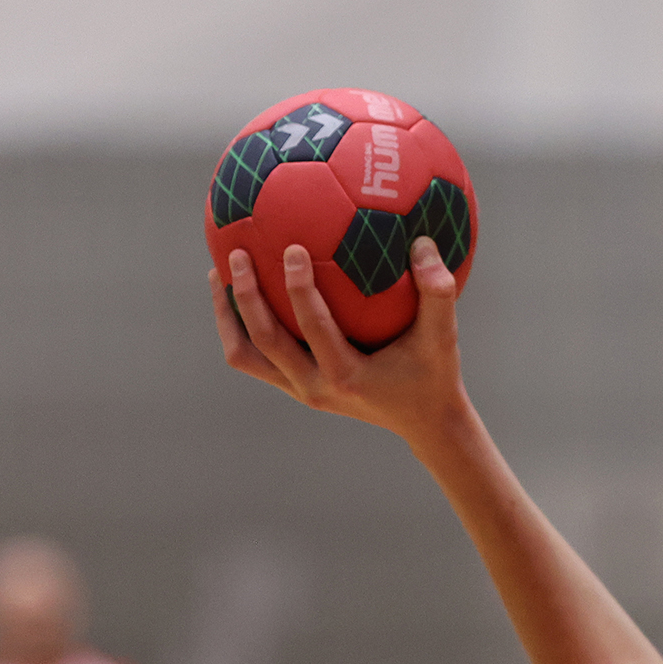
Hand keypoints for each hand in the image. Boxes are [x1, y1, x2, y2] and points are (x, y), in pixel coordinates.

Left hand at [212, 238, 468, 449]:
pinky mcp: (297, 387)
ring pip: (246, 355)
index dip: (298, 288)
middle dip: (244, 297)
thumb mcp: (444, 338)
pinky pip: (255, 358)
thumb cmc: (435, 375)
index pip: (311, 328)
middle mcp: (316, 387)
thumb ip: (438, 292)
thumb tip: (422, 241)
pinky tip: (241, 293)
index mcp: (346, 375)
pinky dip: (240, 327)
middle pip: (263, 341)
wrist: (426, 422)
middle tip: (237, 254)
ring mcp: (301, 390)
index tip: (292, 247)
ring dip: (228, 316)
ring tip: (218, 275)